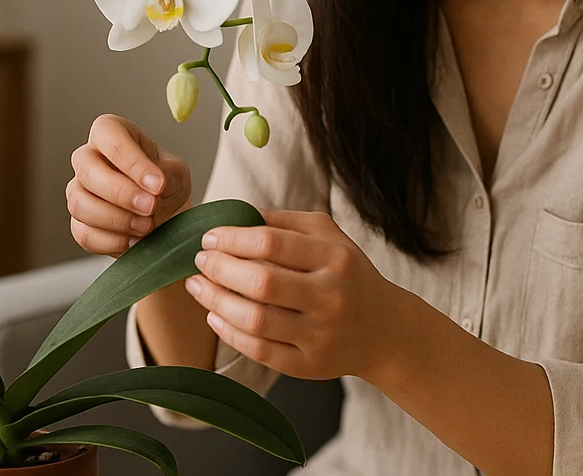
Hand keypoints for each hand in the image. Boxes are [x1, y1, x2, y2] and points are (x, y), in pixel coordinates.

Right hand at [66, 114, 190, 256]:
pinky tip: (135, 240)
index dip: (130, 160)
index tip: (157, 184)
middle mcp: (88, 158)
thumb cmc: (167, 183)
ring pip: (80, 203)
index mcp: (111, 134)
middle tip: (151, 206)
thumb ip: (166, 174)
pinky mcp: (79, 223)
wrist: (167, 216)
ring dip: (116, 219)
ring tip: (147, 226)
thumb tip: (154, 184)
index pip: (108, 135)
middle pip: (87, 170)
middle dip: (121, 192)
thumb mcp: (176, 171)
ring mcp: (79, 191)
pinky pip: (83, 234)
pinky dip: (111, 241)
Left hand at [184, 210, 407, 383]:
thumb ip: (285, 222)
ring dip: (216, 301)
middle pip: (261, 283)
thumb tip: (234, 217)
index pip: (272, 243)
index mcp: (335, 257)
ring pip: (256, 320)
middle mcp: (330, 296)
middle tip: (200, 261)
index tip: (209, 238)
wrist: (385, 329)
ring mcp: (320, 335)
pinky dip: (229, 333)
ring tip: (197, 286)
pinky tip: (214, 315)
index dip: (232, 239)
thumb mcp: (329, 236)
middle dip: (220, 269)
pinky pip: (259, 351)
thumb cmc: (348, 273)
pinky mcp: (309, 365)